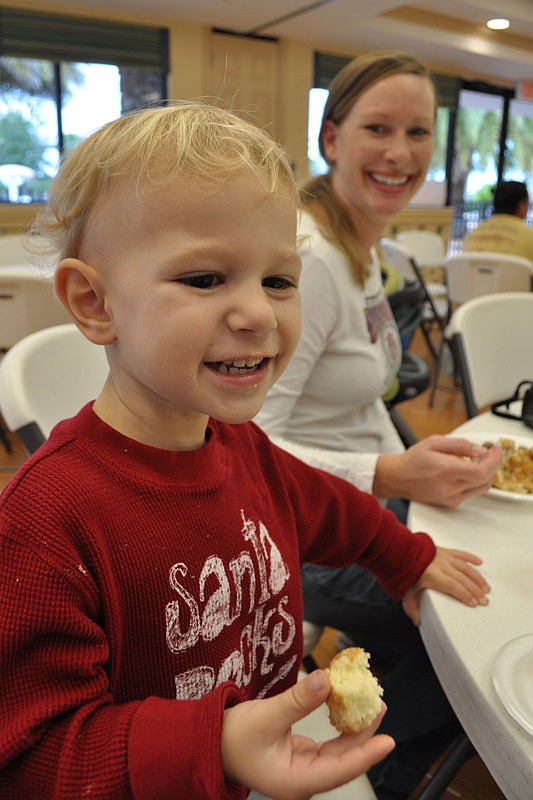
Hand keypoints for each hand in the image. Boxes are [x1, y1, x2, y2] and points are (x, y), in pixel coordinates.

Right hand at [221, 669, 394, 799]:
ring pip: (338, 750)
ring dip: (354, 727)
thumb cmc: (231, 738)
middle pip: (343, 759)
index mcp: (295, 781)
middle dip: (365, 734)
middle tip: (379, 705)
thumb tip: (326, 679)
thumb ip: (298, 700)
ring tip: (370, 703)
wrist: (209, 743)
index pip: (339, 770)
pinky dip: (338, 724)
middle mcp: (303, 779)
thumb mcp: (266, 716)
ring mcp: (302, 768)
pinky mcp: (300, 755)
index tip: (388, 740)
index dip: (365, 754)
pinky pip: (327, 743)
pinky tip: (346, 708)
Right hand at [374, 435, 501, 506]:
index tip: (495, 450)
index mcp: (447, 470)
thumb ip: (460, 445)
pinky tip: (466, 472)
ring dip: (484, 474)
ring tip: (476, 462)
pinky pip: (471, 493)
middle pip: (486, 480)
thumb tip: (479, 450)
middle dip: (492, 465)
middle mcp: (450, 487)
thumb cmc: (412, 460)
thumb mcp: (434, 442)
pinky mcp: (450, 503)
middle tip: (488, 454)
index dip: (494, 460)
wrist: (397, 478)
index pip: (482, 471)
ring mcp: (451, 498)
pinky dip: (474, 481)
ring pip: (481, 488)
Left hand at [402, 546, 490, 623]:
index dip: (465, 595)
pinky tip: (480, 563)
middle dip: (475, 590)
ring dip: (477, 578)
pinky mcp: (445, 551)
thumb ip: (412, 608)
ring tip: (486, 588)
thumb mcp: (406, 592)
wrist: (401, 551)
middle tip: (484, 600)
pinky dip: (471, 558)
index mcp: (434, 575)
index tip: (474, 603)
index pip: (453, 586)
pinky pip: (461, 554)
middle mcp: (441, 565)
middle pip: (463, 579)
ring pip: (465, 567)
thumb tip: (418, 621)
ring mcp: (444, 557)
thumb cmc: (404, 571)